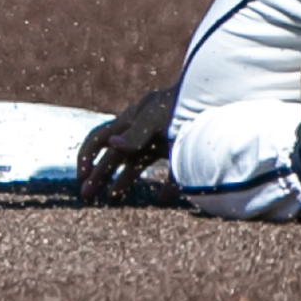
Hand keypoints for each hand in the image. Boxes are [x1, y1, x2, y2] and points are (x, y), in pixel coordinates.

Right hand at [76, 83, 179, 205]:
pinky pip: (166, 173)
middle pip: (113, 156)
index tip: (82, 178)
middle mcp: (141, 131)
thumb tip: (112, 145)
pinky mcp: (178, 152)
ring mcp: (159, 142)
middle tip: (87, 197)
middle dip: (98, 176)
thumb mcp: (159, 116)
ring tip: (112, 201)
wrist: (219, 100)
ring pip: (134, 165)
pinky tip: (160, 200)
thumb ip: (137, 133)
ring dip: (120, 182)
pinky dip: (161, 188)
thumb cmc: (186, 104)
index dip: (86, 158)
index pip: (99, 138)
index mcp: (130, 119)